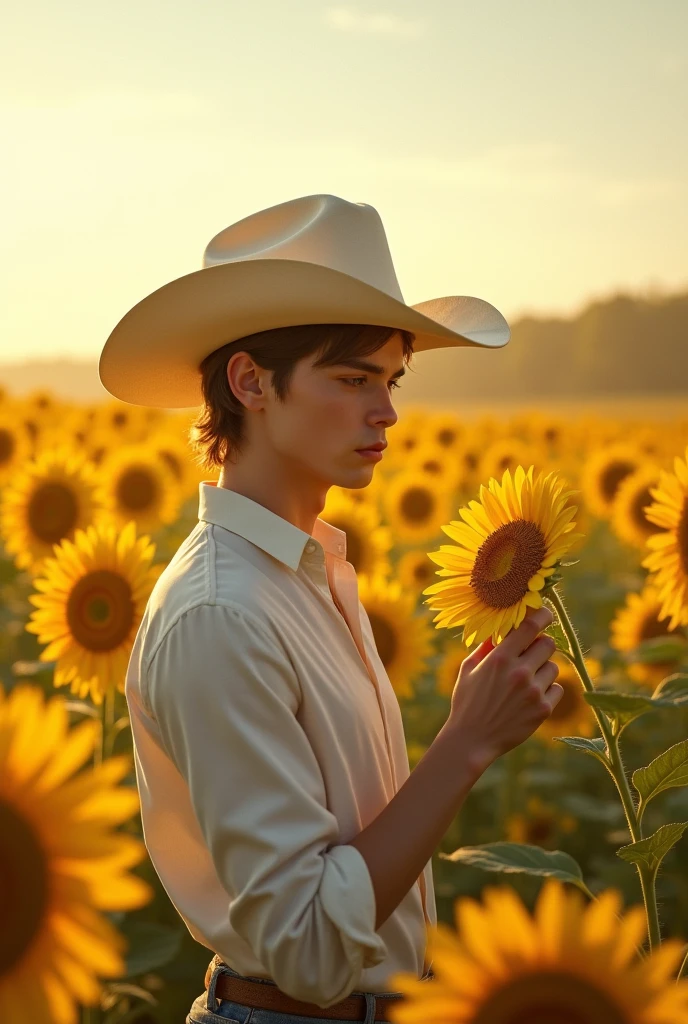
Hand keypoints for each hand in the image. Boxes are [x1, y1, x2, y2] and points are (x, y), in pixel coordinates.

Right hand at [447, 605, 563, 768]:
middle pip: (548, 644)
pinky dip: (547, 691)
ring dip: (543, 670)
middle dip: (541, 645)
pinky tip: (530, 698)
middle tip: (531, 653)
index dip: (542, 615)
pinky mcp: (543, 710)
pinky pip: (557, 689)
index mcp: (500, 658)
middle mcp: (520, 672)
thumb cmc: (467, 701)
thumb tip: (502, 627)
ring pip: (554, 668)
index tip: (545, 613)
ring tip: (526, 682)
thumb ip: (487, 646)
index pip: (531, 626)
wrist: (472, 740)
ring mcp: (533, 692)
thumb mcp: (469, 669)